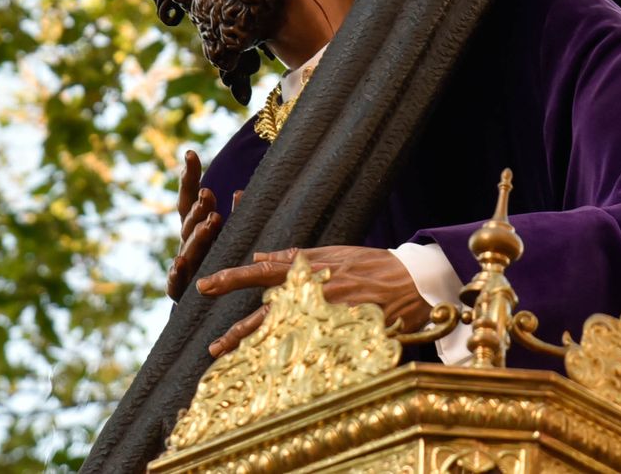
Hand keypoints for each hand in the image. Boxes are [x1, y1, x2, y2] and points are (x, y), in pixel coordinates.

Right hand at [166, 149, 241, 301]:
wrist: (208, 305)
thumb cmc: (224, 262)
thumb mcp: (230, 235)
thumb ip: (234, 214)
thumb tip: (241, 192)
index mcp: (196, 226)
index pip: (190, 198)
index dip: (190, 176)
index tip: (191, 153)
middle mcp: (187, 242)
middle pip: (189, 221)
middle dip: (199, 208)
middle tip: (209, 195)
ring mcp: (184, 265)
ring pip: (188, 247)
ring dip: (198, 234)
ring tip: (210, 221)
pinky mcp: (181, 290)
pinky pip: (175, 282)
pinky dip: (176, 273)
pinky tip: (178, 265)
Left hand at [197, 246, 431, 357]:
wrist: (414, 281)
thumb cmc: (373, 264)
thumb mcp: (336, 252)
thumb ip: (297, 255)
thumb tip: (260, 254)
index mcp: (312, 268)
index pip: (264, 273)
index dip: (233, 278)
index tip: (206, 286)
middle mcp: (316, 291)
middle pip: (269, 311)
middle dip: (239, 329)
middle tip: (213, 345)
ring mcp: (331, 313)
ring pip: (288, 334)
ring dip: (258, 348)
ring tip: (233, 360)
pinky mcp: (347, 331)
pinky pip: (315, 347)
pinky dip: (293, 357)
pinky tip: (274, 369)